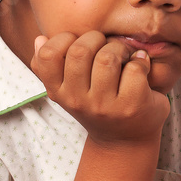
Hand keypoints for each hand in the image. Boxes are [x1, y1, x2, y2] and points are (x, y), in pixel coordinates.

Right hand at [31, 31, 169, 145]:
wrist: (124, 142)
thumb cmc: (96, 105)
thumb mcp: (69, 91)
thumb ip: (50, 66)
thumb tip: (39, 38)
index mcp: (59, 93)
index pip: (48, 55)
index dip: (64, 39)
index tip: (78, 44)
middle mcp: (78, 101)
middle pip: (80, 51)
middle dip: (96, 39)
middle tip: (105, 46)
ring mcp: (105, 106)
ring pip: (107, 58)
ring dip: (119, 48)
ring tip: (124, 56)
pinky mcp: (131, 105)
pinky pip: (134, 68)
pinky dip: (141, 62)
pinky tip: (141, 67)